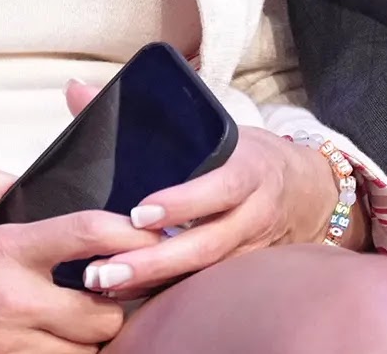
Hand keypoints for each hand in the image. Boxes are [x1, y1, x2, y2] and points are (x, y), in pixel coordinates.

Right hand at [0, 167, 161, 353]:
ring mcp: (3, 349)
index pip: (90, 235)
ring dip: (93, 338)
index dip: (130, 232)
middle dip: (122, 303)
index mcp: (3, 252)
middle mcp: (11, 304)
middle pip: (106, 315)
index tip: (146, 231)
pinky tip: (55, 339)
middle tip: (122, 287)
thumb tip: (28, 183)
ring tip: (91, 319)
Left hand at [60, 83, 341, 298]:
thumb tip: (76, 90)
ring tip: (109, 285)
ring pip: (206, 272)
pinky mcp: (246, 272)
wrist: (310, 190)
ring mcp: (253, 248)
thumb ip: (145, 114)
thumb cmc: (246, 153)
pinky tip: (132, 294)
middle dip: (156, 260)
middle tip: (105, 268)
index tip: (140, 212)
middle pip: (208, 243)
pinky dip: (171, 291)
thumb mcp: (212, 127)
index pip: (221, 187)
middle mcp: (255, 212)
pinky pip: (208, 286)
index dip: (183, 202)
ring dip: (156, 282)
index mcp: (249, 168)